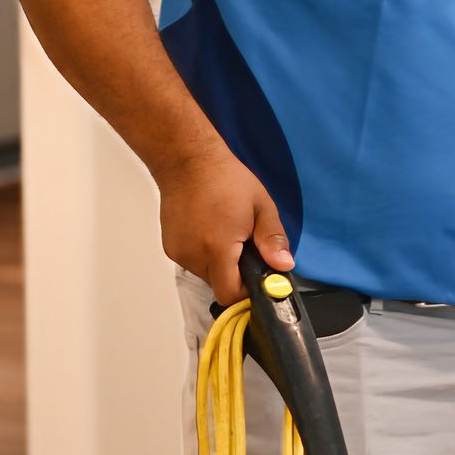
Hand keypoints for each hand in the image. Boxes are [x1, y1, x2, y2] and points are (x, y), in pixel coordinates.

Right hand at [152, 132, 291, 300]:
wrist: (186, 159)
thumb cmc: (226, 179)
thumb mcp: (261, 206)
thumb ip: (272, 239)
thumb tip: (283, 266)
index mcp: (218, 248)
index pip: (230, 295)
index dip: (246, 291)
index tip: (257, 275)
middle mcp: (194, 255)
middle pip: (219, 286)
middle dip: (234, 275)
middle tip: (243, 247)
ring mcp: (179, 252)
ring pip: (206, 275)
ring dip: (219, 264)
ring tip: (225, 234)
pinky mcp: (170, 247)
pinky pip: (193, 263)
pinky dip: (203, 255)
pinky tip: (208, 231)